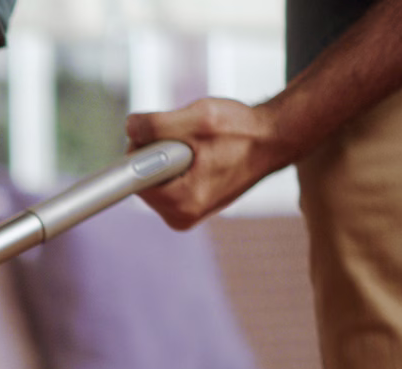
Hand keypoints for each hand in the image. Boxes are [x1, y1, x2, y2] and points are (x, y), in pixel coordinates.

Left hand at [125, 98, 290, 229]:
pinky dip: (174, 165)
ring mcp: (184, 216)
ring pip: (152, 180)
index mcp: (182, 204)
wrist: (272, 140)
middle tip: (189, 140)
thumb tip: (129, 129)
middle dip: (156, 153)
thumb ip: (157, 125)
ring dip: (166, 157)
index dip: (141, 150)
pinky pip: (164, 183)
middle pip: (141, 181)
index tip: (161, 138)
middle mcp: (180, 217)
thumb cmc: (242, 130)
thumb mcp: (199, 118)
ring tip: (199, 149)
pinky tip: (199, 157)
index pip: (134, 179)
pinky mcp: (187, 209)